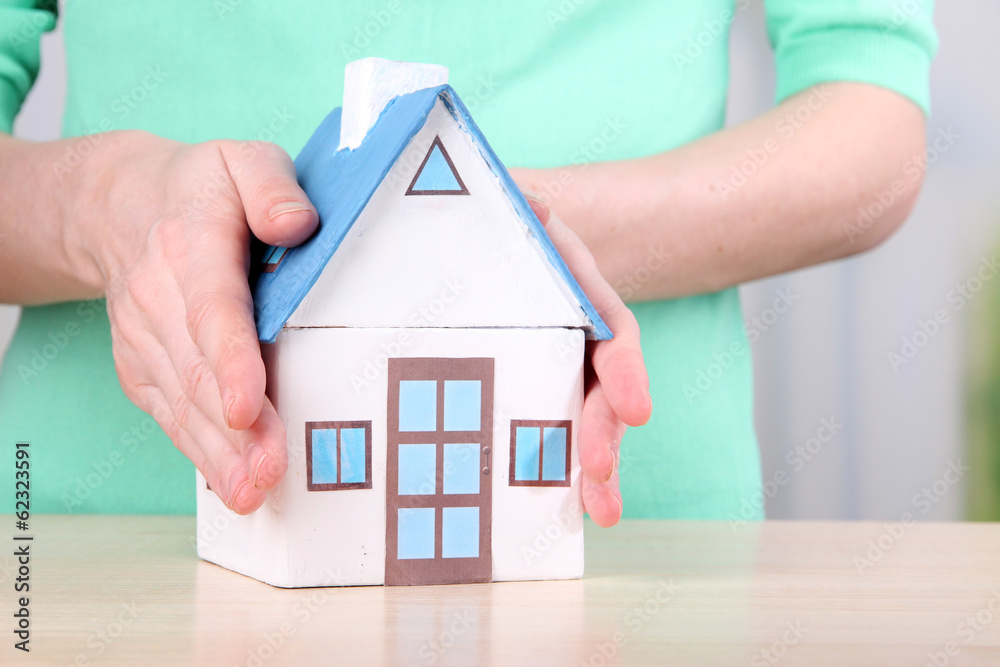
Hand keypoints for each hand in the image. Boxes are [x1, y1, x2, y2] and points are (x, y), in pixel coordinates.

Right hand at [73, 131, 317, 513]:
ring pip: (182, 401)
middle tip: (268, 475)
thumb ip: (272, 185)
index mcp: (192, 244)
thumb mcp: (243, 158)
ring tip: (252, 493)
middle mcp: (159, 297)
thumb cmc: (204, 186)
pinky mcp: (142, 364)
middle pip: (198, 370)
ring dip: (217, 453)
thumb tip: (300, 225)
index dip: (230, 360)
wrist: (120, 206)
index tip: (249, 406)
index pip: (212, 308)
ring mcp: (145, 337)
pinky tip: (228, 483)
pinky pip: (169, 411)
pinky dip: (197, 451)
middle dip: (235, 430)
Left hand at [521, 194, 651, 526]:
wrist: (497, 241)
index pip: (614, 335)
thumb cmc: (506, 226)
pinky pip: (546, 433)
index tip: (637, 410)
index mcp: (581, 295)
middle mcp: (579, 340)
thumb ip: (523, 203)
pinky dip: (553, 471)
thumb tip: (534, 204)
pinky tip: (557, 507)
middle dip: (604, 435)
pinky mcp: (531, 393)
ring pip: (582, 423)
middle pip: (604, 392)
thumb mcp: (514, 205)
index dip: (627, 373)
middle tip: (599, 475)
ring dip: (592, 469)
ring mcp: (558, 371)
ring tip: (598, 512)